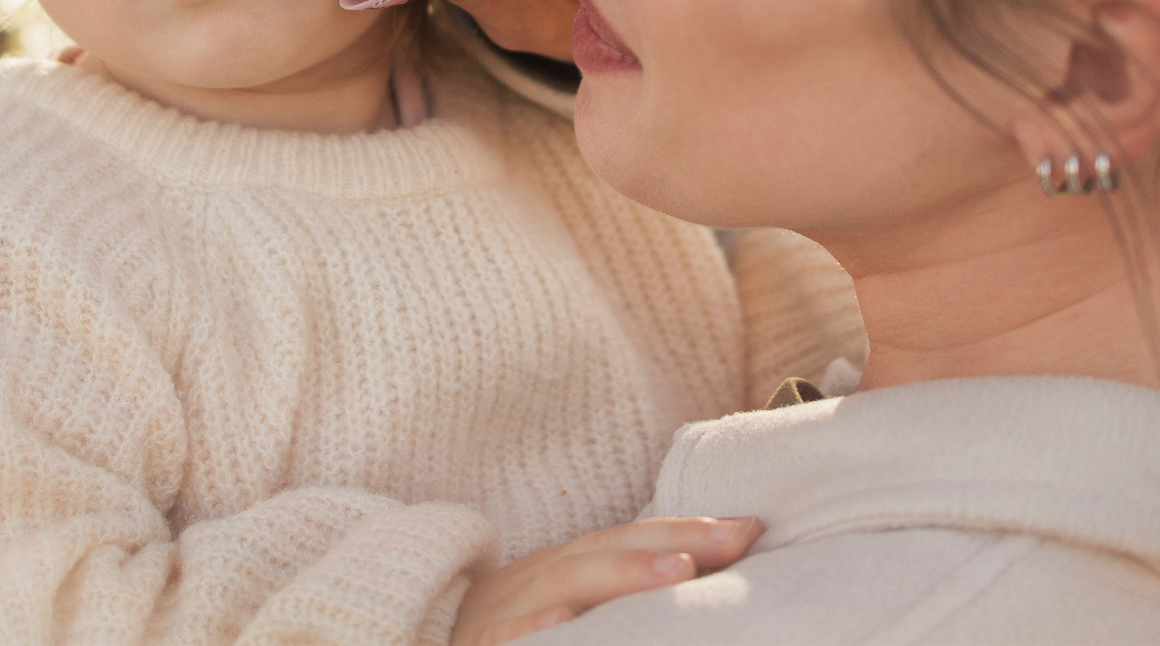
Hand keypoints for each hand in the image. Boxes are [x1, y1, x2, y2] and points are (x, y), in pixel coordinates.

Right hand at [450, 516, 762, 645]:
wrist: (407, 644)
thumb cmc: (506, 636)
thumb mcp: (560, 607)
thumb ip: (614, 594)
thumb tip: (694, 581)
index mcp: (559, 572)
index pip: (628, 542)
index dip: (687, 531)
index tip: (752, 527)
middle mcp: (534, 584)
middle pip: (605, 553)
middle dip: (672, 542)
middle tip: (736, 536)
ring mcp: (504, 617)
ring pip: (564, 588)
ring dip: (622, 575)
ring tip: (680, 571)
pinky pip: (511, 639)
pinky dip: (537, 631)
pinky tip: (566, 625)